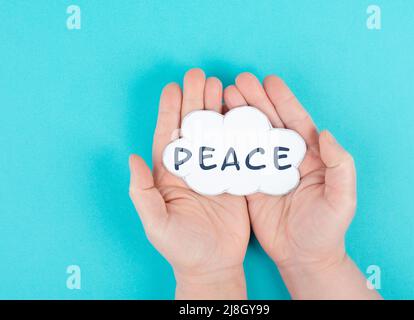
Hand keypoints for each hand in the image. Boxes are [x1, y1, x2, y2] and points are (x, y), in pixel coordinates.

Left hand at [129, 69, 249, 298]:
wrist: (213, 265)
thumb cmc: (181, 247)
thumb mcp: (156, 223)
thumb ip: (142, 192)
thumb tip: (131, 158)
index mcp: (170, 174)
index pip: (168, 136)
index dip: (169, 111)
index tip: (172, 87)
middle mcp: (192, 167)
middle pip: (192, 127)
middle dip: (194, 100)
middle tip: (199, 75)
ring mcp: (215, 171)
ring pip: (215, 133)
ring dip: (215, 109)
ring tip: (219, 84)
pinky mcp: (235, 179)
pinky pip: (236, 150)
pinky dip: (238, 130)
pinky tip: (240, 111)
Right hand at [224, 73, 380, 298]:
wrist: (304, 257)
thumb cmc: (327, 229)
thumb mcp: (342, 199)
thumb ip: (340, 166)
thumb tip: (326, 133)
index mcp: (310, 156)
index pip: (296, 122)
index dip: (283, 100)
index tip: (269, 80)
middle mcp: (286, 159)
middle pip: (270, 123)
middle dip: (255, 101)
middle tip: (238, 82)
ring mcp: (267, 171)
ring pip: (251, 137)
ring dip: (239, 117)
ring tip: (223, 97)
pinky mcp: (251, 186)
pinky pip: (238, 161)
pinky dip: (227, 144)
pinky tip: (216, 128)